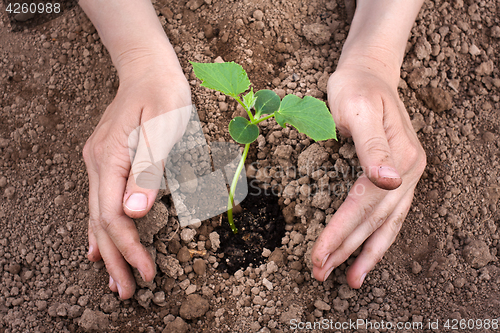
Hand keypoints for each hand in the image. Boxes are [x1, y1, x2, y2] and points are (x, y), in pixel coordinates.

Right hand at [83, 51, 190, 298]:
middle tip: (128, 293)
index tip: (146, 273)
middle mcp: (98, 165)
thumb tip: (134, 213)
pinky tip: (98, 248)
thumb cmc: (164, 95)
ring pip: (97, 216)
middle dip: (116, 259)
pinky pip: (99, 203)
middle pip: (101, 222)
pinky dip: (100, 230)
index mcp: (111, 158)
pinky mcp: (106, 163)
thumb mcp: (165, 127)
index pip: (114, 215)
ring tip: (116, 280)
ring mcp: (98, 164)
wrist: (148, 71)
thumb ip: (149, 170)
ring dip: (108, 250)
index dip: (129, 247)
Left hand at [311, 60, 425, 287]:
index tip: (318, 256)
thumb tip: (389, 182)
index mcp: (400, 158)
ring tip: (351, 280)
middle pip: (375, 220)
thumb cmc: (356, 87)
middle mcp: (408, 171)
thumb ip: (372, 146)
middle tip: (320, 274)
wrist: (369, 71)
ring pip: (387, 223)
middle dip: (347, 250)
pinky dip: (377, 236)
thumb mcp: (358, 108)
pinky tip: (367, 250)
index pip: (364, 206)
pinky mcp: (398, 175)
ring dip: (367, 253)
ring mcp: (406, 175)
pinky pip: (389, 214)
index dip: (340, 233)